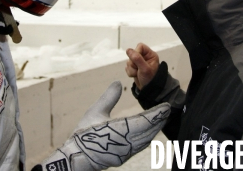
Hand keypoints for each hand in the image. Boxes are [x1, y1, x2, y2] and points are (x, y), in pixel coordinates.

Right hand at [40, 81, 169, 170]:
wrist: (76, 157)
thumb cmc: (84, 133)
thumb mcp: (95, 112)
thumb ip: (109, 98)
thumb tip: (118, 83)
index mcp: (119, 130)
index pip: (144, 121)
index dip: (156, 114)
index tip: (166, 107)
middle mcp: (125, 143)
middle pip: (148, 131)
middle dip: (158, 121)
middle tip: (167, 111)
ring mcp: (125, 153)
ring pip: (145, 140)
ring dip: (154, 130)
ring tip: (160, 120)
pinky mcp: (123, 158)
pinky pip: (139, 147)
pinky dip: (146, 139)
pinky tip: (149, 134)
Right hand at [125, 43, 159, 89]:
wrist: (149, 90)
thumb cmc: (150, 79)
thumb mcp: (145, 69)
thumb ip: (137, 58)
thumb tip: (128, 50)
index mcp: (150, 55)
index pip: (140, 46)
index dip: (136, 52)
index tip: (137, 60)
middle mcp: (144, 57)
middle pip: (132, 54)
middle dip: (133, 64)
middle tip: (138, 70)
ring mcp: (139, 62)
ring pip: (129, 61)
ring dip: (131, 69)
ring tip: (137, 74)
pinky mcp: (134, 67)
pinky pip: (127, 67)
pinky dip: (130, 72)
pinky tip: (135, 75)